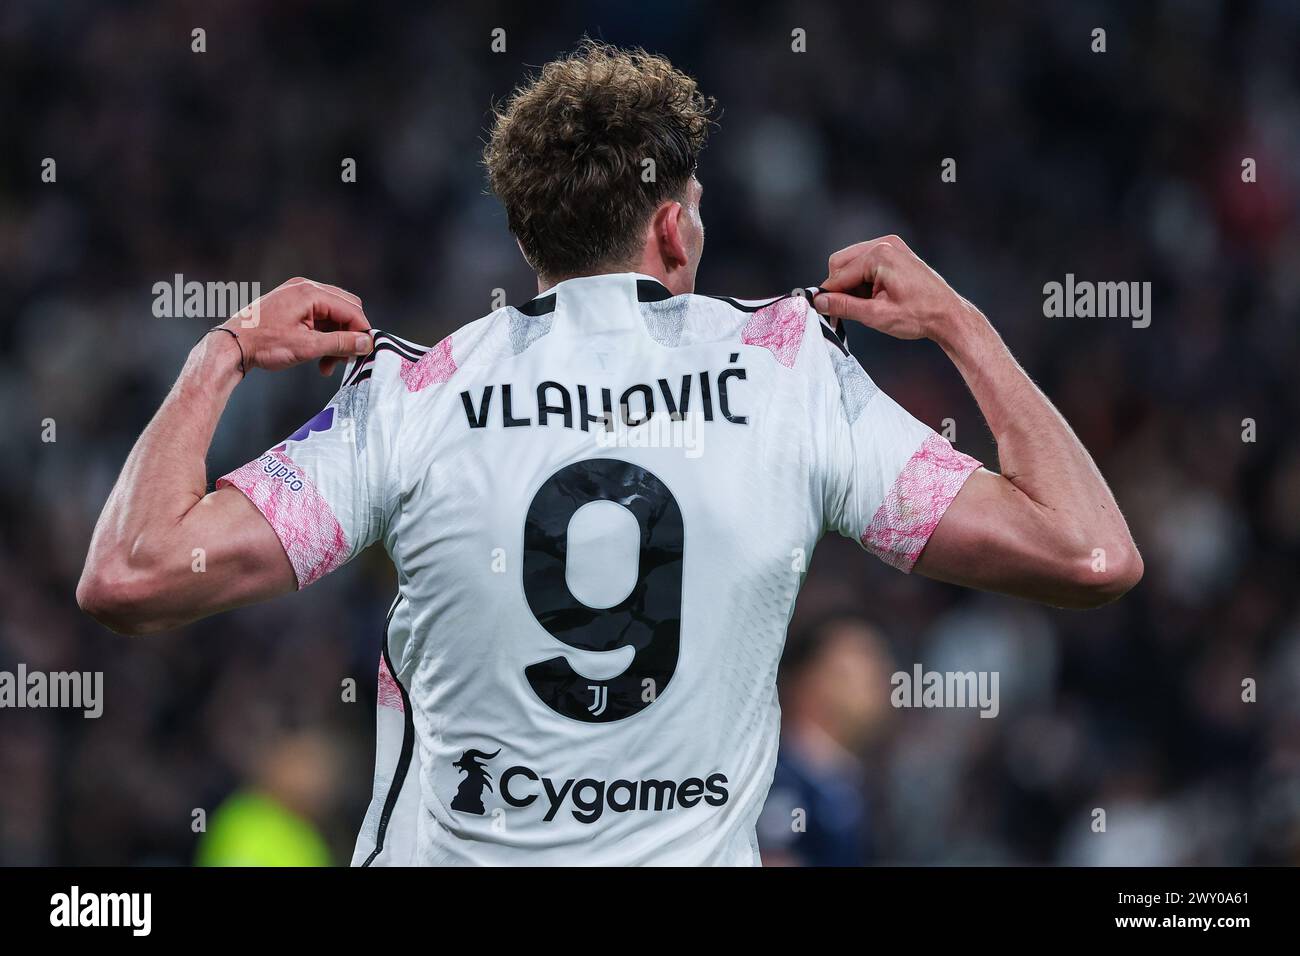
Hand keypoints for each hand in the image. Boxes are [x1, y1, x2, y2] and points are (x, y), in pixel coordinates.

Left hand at [223, 277, 372, 375]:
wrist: (233, 345)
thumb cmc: (264, 344)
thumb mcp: (307, 346)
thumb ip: (340, 343)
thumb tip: (366, 343)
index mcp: (310, 293)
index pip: (351, 309)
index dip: (362, 332)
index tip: (364, 353)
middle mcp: (305, 288)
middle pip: (345, 309)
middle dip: (348, 336)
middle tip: (346, 359)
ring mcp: (297, 295)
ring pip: (332, 316)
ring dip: (335, 340)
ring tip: (328, 364)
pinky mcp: (292, 305)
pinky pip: (318, 318)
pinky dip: (323, 336)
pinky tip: (319, 357)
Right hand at [812, 236, 977, 341]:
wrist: (948, 315)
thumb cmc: (920, 315)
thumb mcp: (876, 315)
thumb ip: (844, 306)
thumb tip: (819, 302)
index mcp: (880, 255)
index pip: (838, 274)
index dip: (829, 296)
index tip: (823, 313)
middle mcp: (885, 244)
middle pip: (841, 263)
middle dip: (840, 288)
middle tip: (846, 312)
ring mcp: (891, 247)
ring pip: (852, 263)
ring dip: (852, 285)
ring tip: (867, 306)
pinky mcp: (895, 253)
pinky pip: (866, 263)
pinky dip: (863, 281)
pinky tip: (875, 297)